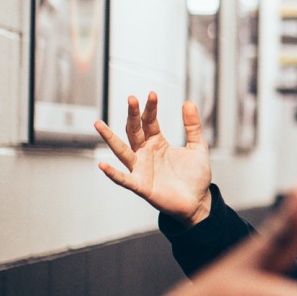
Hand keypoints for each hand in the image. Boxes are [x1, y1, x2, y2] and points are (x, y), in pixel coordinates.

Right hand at [95, 92, 213, 224]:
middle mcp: (145, 153)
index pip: (150, 122)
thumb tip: (188, 102)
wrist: (198, 201)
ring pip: (122, 151)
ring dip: (110, 138)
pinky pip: (124, 179)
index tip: (152, 94)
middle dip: (132, 115)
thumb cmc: (195, 176)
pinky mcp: (141, 186)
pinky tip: (103, 165)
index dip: (150, 108)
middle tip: (131, 98)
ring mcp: (141, 169)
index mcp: (157, 143)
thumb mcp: (197, 147)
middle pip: (134, 131)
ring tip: (98, 124)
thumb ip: (193, 126)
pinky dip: (113, 173)